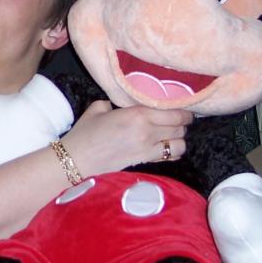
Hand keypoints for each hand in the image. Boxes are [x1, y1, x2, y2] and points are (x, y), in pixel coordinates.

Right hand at [61, 101, 191, 177]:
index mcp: (138, 115)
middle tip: (179, 119)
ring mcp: (147, 149)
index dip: (184, 111)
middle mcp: (147, 132)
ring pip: (179, 144)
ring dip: (179, 138)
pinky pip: (170, 157)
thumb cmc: (85, 131)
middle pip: (180, 128)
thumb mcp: (99, 107)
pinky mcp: (144, 162)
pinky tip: (165, 146)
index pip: (174, 113)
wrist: (77, 159)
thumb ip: (117, 101)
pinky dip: (172, 152)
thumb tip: (126, 100)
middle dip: (182, 123)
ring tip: (172, 133)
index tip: (184, 108)